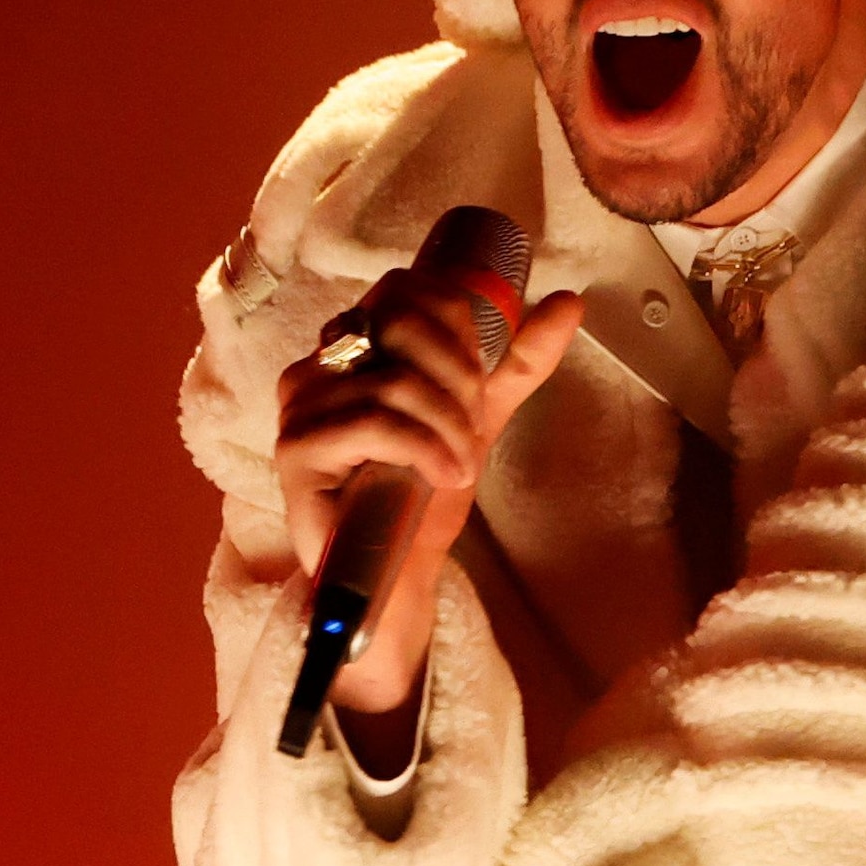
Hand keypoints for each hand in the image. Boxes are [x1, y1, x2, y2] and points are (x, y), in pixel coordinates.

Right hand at [271, 271, 587, 718]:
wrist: (393, 575)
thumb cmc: (418, 494)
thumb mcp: (477, 415)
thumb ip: (517, 360)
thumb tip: (568, 300)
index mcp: (353, 347)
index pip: (404, 290)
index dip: (457, 328)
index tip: (477, 384)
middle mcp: (317, 365)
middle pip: (397, 320)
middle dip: (457, 373)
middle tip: (472, 424)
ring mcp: (300, 406)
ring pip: (394, 380)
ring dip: (448, 423)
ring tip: (460, 462)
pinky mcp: (297, 449)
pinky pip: (374, 423)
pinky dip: (424, 448)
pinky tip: (444, 474)